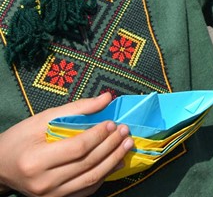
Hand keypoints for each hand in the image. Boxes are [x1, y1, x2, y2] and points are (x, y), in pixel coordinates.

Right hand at [0, 93, 132, 196]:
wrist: (0, 168)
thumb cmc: (19, 141)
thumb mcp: (41, 120)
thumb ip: (75, 109)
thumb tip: (106, 98)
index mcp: (36, 161)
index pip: (77, 148)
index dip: (99, 135)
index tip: (113, 122)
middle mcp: (43, 182)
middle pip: (87, 164)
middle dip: (111, 145)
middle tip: (125, 130)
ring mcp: (51, 195)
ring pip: (91, 179)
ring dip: (113, 161)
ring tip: (127, 144)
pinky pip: (86, 190)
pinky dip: (104, 175)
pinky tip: (117, 161)